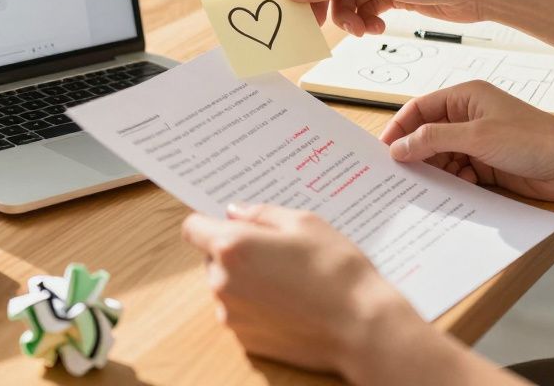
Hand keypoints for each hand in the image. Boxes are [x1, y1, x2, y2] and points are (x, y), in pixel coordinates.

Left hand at [182, 204, 428, 379]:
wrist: (360, 328)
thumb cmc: (336, 269)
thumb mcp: (305, 223)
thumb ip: (261, 214)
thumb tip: (234, 212)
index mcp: (232, 247)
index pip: (193, 227)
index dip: (210, 221)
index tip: (232, 223)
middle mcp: (222, 283)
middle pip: (213, 258)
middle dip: (236, 251)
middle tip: (277, 251)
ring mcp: (231, 315)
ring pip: (226, 286)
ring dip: (245, 280)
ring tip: (289, 280)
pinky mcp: (245, 340)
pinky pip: (240, 313)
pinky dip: (256, 306)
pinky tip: (290, 303)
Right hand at [380, 80, 553, 202]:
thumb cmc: (532, 139)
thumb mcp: (476, 136)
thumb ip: (433, 139)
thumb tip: (399, 147)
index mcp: (466, 96)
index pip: (420, 107)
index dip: (399, 126)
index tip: (384, 149)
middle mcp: (469, 116)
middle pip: (428, 132)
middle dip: (415, 151)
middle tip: (399, 172)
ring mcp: (478, 140)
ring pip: (442, 154)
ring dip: (435, 169)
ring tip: (426, 184)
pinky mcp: (487, 162)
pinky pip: (458, 171)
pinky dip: (453, 180)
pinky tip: (457, 188)